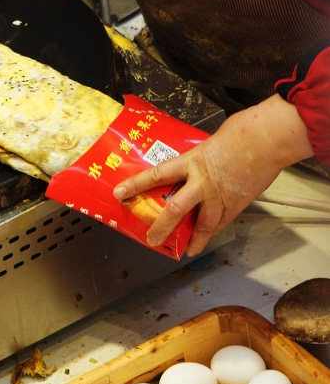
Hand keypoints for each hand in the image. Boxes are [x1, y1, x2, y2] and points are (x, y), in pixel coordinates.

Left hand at [114, 95, 313, 256]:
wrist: (265, 140)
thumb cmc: (239, 133)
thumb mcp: (207, 143)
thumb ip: (196, 158)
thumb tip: (190, 165)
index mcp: (190, 162)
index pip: (156, 175)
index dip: (136, 185)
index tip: (119, 193)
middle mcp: (201, 183)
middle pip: (174, 209)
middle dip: (160, 226)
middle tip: (151, 239)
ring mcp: (219, 196)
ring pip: (200, 224)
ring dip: (191, 239)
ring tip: (183, 250)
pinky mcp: (236, 204)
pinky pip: (220, 223)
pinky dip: (212, 232)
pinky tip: (206, 239)